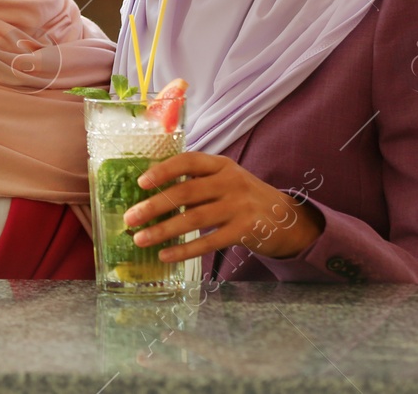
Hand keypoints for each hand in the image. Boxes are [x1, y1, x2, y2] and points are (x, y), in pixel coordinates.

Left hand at [122, 152, 323, 262]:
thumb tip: (151, 196)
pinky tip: (166, 255)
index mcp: (221, 165)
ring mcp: (240, 206)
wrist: (287, 219)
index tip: (140, 183)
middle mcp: (231, 182)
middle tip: (130, 218)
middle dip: (154, 206)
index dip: (163, 170)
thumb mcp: (225, 180)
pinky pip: (209, 241)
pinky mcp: (246, 230)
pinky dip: (185, 250)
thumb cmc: (244, 198)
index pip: (188, 161)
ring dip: (163, 230)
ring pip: (194, 218)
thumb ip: (196, 182)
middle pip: (186, 192)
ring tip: (141, 239)